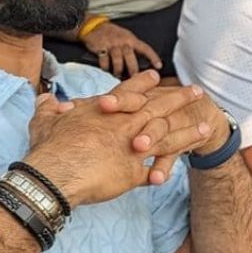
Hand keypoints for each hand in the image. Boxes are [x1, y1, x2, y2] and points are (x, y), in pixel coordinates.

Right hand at [21, 71, 216, 206]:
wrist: (55, 175)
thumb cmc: (48, 147)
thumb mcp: (44, 122)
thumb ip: (48, 109)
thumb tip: (45, 100)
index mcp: (106, 110)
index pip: (129, 91)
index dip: (143, 83)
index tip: (157, 77)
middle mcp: (125, 125)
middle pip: (159, 107)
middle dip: (180, 98)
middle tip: (197, 91)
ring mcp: (133, 148)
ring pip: (168, 136)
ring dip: (188, 131)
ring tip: (206, 126)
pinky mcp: (133, 172)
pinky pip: (154, 171)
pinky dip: (165, 171)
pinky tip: (178, 170)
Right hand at [82, 21, 162, 77]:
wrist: (94, 26)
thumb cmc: (112, 34)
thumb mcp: (125, 36)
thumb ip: (132, 48)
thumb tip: (141, 64)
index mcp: (131, 39)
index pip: (145, 48)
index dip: (153, 57)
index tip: (159, 66)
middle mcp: (123, 41)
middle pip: (131, 57)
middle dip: (133, 70)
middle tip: (134, 78)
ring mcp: (112, 44)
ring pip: (118, 61)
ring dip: (118, 70)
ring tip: (118, 74)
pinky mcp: (101, 47)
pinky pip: (104, 60)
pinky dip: (105, 67)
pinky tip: (106, 68)